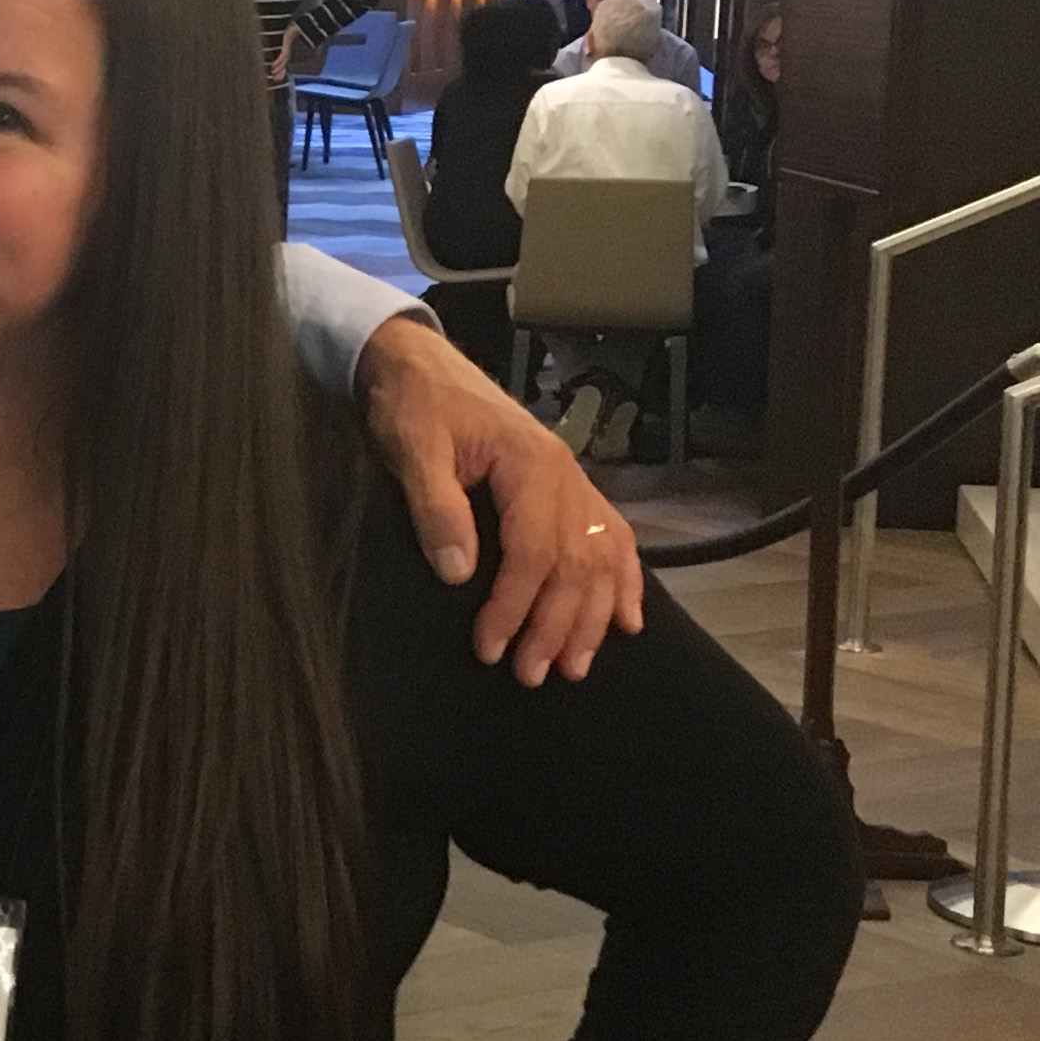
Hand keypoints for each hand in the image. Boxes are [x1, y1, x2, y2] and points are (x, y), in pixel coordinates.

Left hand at [357, 315, 639, 682]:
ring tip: (573, 666)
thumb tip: (457, 573)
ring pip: (599, 559)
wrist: (420, 364)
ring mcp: (574, 481)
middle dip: (555, 626)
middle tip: (531, 676)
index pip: (533, 553)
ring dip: (592, 617)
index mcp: (532, 465)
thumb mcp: (411, 448)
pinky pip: (611, 538)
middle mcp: (566, 476)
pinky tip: (628, 619)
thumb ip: (435, 507)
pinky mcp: (568, 487)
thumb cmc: (413, 405)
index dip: (514, 606)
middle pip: (574, 564)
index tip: (491, 649)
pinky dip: (623, 581)